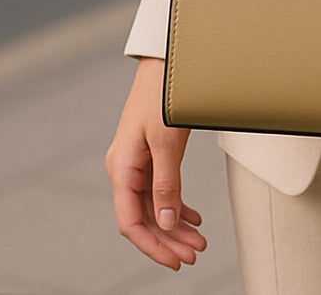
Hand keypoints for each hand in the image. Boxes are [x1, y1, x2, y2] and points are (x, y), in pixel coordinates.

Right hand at [105, 56, 206, 270]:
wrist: (166, 61)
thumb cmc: (162, 95)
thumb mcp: (167, 141)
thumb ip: (167, 183)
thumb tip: (168, 222)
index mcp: (122, 168)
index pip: (131, 222)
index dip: (153, 246)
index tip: (175, 260)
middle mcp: (125, 168)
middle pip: (145, 217)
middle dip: (169, 240)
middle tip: (195, 253)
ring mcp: (137, 161)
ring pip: (155, 205)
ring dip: (175, 225)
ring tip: (199, 240)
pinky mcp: (150, 153)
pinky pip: (160, 188)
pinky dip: (177, 204)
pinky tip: (193, 216)